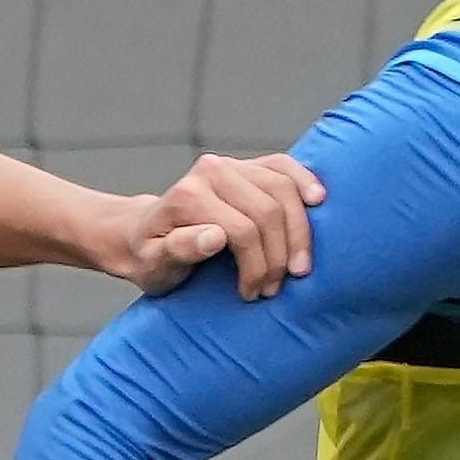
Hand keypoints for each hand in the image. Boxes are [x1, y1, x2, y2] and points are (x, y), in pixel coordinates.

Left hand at [98, 152, 323, 299]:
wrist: (142, 234)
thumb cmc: (151, 257)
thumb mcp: (154, 265)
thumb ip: (179, 249)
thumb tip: (215, 236)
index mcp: (188, 195)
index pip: (242, 231)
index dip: (256, 267)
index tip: (251, 294)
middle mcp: (210, 171)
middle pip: (267, 212)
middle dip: (279, 256)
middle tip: (274, 288)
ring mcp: (231, 164)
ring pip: (283, 190)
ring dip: (298, 233)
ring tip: (297, 268)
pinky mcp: (247, 166)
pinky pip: (283, 167)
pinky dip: (304, 181)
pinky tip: (317, 200)